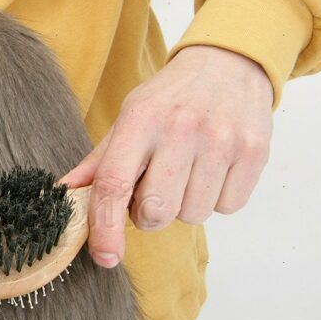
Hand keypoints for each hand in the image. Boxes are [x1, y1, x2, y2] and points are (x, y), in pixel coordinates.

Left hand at [61, 45, 272, 267]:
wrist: (229, 63)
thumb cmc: (171, 98)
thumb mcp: (130, 118)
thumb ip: (99, 162)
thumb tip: (65, 196)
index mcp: (140, 120)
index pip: (114, 184)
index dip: (105, 227)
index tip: (105, 256)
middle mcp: (181, 129)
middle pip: (156, 212)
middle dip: (149, 214)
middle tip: (155, 187)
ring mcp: (221, 141)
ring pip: (193, 215)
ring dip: (185, 204)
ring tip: (188, 171)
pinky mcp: (255, 152)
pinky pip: (227, 208)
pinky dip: (217, 198)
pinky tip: (213, 169)